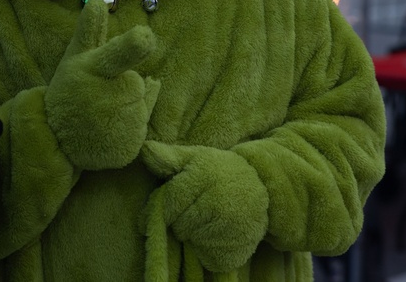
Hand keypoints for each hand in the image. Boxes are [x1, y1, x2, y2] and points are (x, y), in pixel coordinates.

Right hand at [44, 0, 159, 169]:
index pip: (116, 55)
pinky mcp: (130, 146)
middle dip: (122, 85)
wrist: (57, 140)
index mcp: (95, 70)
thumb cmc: (69, 91)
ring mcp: (121, 124)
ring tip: (101, 113)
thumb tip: (98, 1)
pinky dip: (129, 126)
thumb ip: (89, 30)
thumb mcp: (75, 58)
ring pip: (141, 103)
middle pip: (136, 81)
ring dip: (126, 105)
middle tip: (96, 95)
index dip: (132, 46)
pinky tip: (109, 128)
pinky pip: (142, 127)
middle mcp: (109, 96)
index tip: (146, 36)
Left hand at [143, 142, 267, 271]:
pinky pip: (209, 255)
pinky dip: (206, 248)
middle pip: (182, 224)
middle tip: (189, 213)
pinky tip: (214, 233)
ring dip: (192, 234)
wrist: (261, 185)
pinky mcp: (240, 243)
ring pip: (194, 239)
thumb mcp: (195, 157)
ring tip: (203, 221)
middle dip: (179, 221)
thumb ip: (169, 156)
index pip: (172, 202)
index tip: (153, 218)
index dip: (160, 212)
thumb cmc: (218, 170)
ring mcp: (232, 223)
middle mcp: (219, 199)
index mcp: (205, 176)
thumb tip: (145, 150)